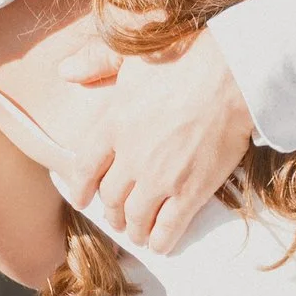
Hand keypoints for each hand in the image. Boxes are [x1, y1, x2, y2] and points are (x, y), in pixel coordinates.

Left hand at [59, 29, 253, 253]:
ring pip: (136, 218)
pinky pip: (167, 228)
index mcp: (113, 124)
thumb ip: (96, 62)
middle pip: (110, 197)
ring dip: (134, 229)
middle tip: (118, 215)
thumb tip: (64, 72)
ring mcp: (160, 177)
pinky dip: (160, 241)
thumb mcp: (131, 52)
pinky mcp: (190, 191)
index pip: (84, 168)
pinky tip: (160, 243)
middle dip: (112, 211)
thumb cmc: (184, 55)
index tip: (82, 199)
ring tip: (138, 231)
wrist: (232, 73)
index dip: (81, 188)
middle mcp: (130, 156)